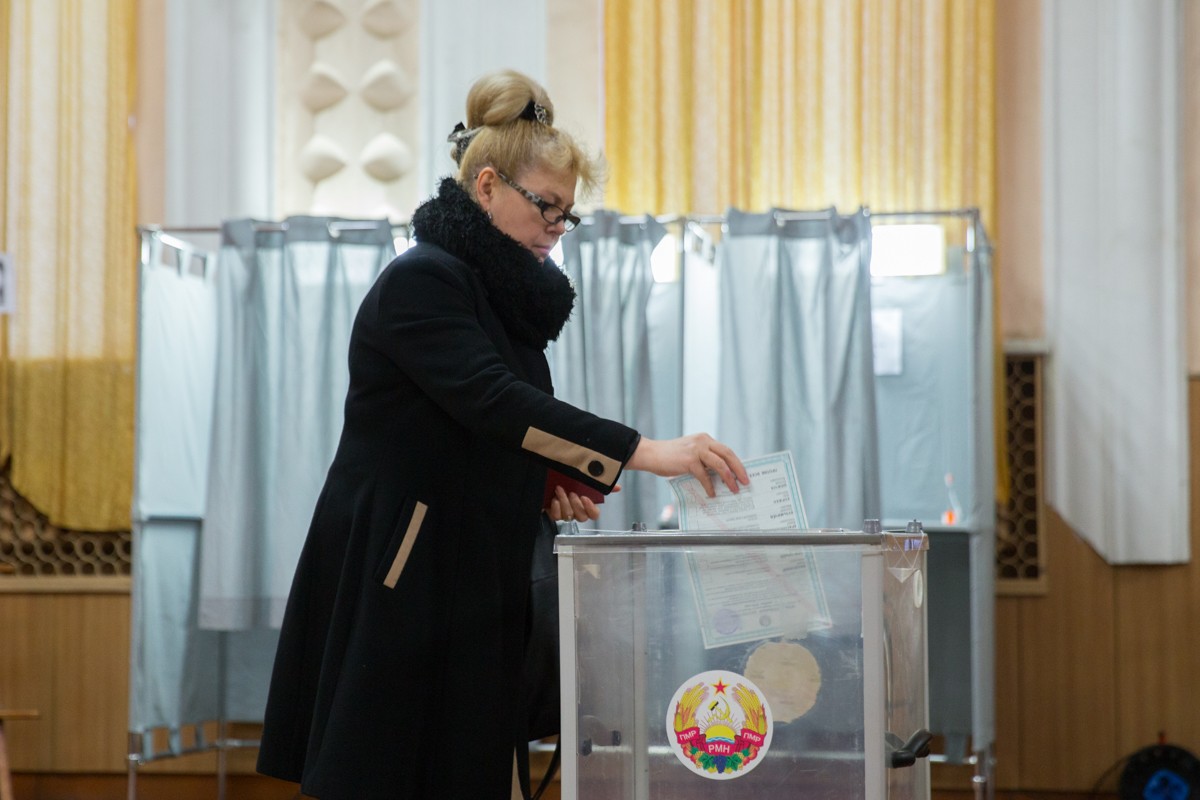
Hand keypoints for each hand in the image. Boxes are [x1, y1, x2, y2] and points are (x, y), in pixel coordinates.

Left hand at [547, 484, 620, 521]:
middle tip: (572, 493)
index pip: (594, 515)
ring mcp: (566, 513)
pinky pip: (556, 517)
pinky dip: (555, 508)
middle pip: (581, 517)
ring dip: (564, 503)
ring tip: (560, 489)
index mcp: (587, 505)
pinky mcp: (554, 513)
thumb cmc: (570, 479)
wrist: (551, 476)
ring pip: (568, 516)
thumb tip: (618, 487)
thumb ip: (602, 483)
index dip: (591, 509)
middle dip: (576, 505)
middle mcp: (577, 511)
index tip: (585, 498)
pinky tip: (554, 499)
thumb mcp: (586, 479)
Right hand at [627, 434, 748, 497]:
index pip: (727, 451)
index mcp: (705, 439)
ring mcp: (696, 450)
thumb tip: (720, 475)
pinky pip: (704, 475)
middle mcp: (703, 441)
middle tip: (745, 482)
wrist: (651, 454)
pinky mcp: (689, 460)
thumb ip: (704, 459)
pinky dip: (710, 486)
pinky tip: (712, 493)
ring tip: (734, 489)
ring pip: (720, 464)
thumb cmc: (670, 457)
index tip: (744, 475)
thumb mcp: (691, 453)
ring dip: (728, 479)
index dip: (737, 463)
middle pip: (728, 455)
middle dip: (739, 470)